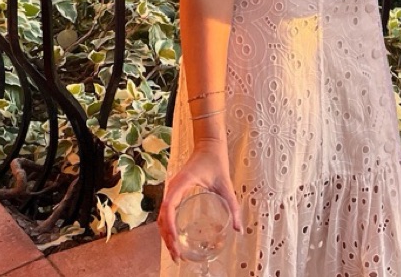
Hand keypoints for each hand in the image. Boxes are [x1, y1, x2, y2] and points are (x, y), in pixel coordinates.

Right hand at [157, 144, 241, 261]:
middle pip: (162, 217)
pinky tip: (175, 238)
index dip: (170, 227)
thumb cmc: (216, 160)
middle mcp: (172, 188)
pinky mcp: (174, 192)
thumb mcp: (225, 184)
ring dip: (166, 235)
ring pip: (162, 217)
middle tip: (177, 256)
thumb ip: (233, 206)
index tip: (176, 242)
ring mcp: (172, 190)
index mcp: (181, 183)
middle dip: (167, 238)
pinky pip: (166, 212)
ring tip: (175, 252)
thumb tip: (239, 229)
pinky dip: (167, 227)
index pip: (169, 208)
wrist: (209, 144)